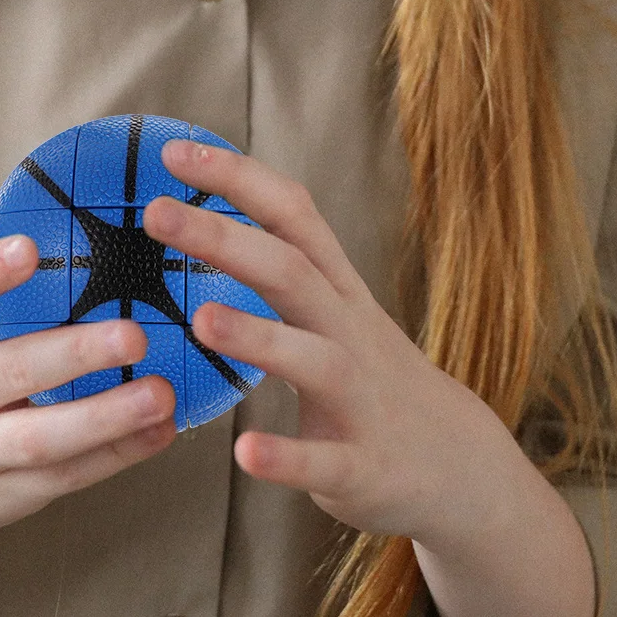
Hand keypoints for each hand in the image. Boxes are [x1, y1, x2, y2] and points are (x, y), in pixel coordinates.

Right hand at [0, 233, 177, 545]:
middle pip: (10, 373)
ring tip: (160, 394)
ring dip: (107, 417)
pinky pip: (63, 477)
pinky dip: (116, 455)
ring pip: (41, 438)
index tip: (25, 247)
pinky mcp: (1, 497)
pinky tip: (160, 431)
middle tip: (134, 334)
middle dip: (75, 354)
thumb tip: (88, 241)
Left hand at [144, 139, 514, 547]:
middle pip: (290, 270)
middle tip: (156, 212)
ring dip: (258, 337)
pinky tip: (246, 455)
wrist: (460, 466)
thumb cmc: (371, 376)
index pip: (292, 215)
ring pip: (313, 359)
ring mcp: (361, 399)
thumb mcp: (335, 309)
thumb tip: (202, 219)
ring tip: (201, 320)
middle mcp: (349, 331)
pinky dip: (287, 457)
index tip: (174, 150)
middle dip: (224, 238)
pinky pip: (324, 461)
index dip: (237, 177)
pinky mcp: (363, 465)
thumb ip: (282, 268)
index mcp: (337, 289)